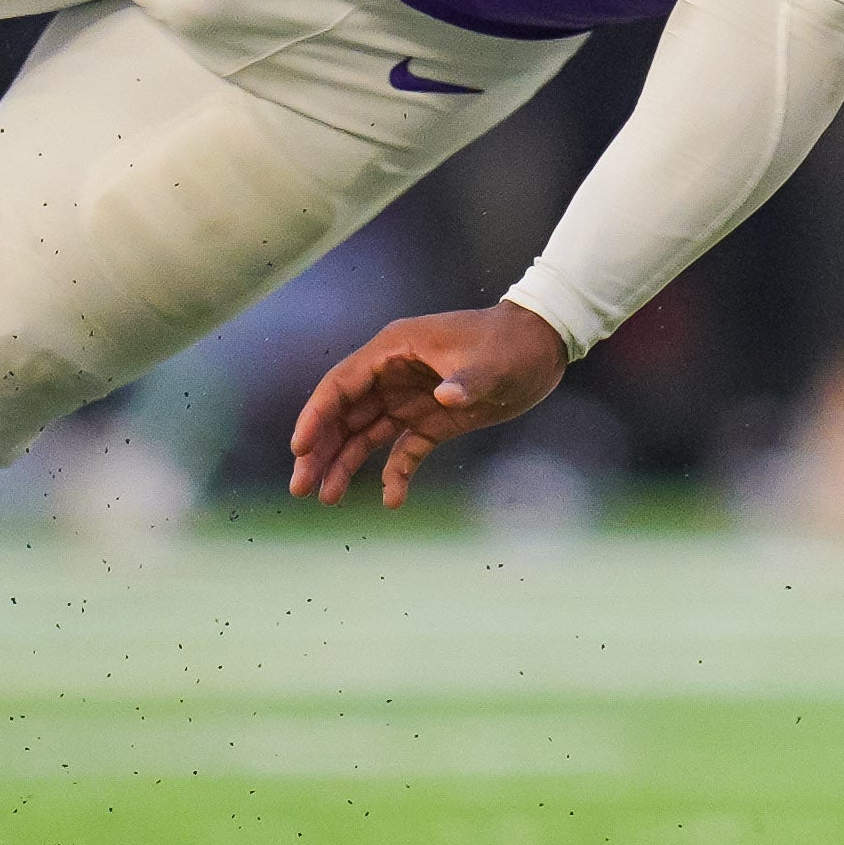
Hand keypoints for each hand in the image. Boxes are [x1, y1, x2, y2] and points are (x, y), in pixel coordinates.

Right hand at [288, 303, 567, 508]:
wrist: (543, 347)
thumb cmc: (513, 345)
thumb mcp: (492, 363)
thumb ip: (466, 381)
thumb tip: (445, 397)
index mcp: (394, 350)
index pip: (341, 385)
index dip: (316, 416)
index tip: (300, 450)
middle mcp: (393, 373)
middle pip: (344, 414)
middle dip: (321, 450)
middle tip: (301, 488)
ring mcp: (411, 397)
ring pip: (365, 433)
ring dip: (345, 464)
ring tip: (327, 499)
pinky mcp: (432, 418)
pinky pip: (402, 448)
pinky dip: (395, 472)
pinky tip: (392, 499)